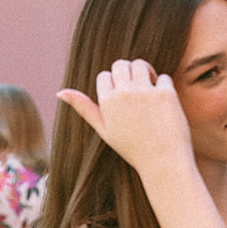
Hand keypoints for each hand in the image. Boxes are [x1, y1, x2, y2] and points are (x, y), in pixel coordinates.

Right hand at [57, 60, 193, 174]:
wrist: (163, 162)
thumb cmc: (133, 148)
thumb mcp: (104, 130)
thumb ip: (84, 108)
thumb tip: (60, 92)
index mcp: (107, 102)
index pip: (105, 75)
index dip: (114, 83)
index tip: (123, 97)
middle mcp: (124, 94)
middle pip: (121, 64)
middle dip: (128, 71)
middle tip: (137, 86)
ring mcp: (146, 92)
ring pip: (141, 64)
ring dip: (145, 71)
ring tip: (149, 86)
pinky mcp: (166, 94)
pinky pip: (163, 77)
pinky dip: (164, 85)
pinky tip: (164, 101)